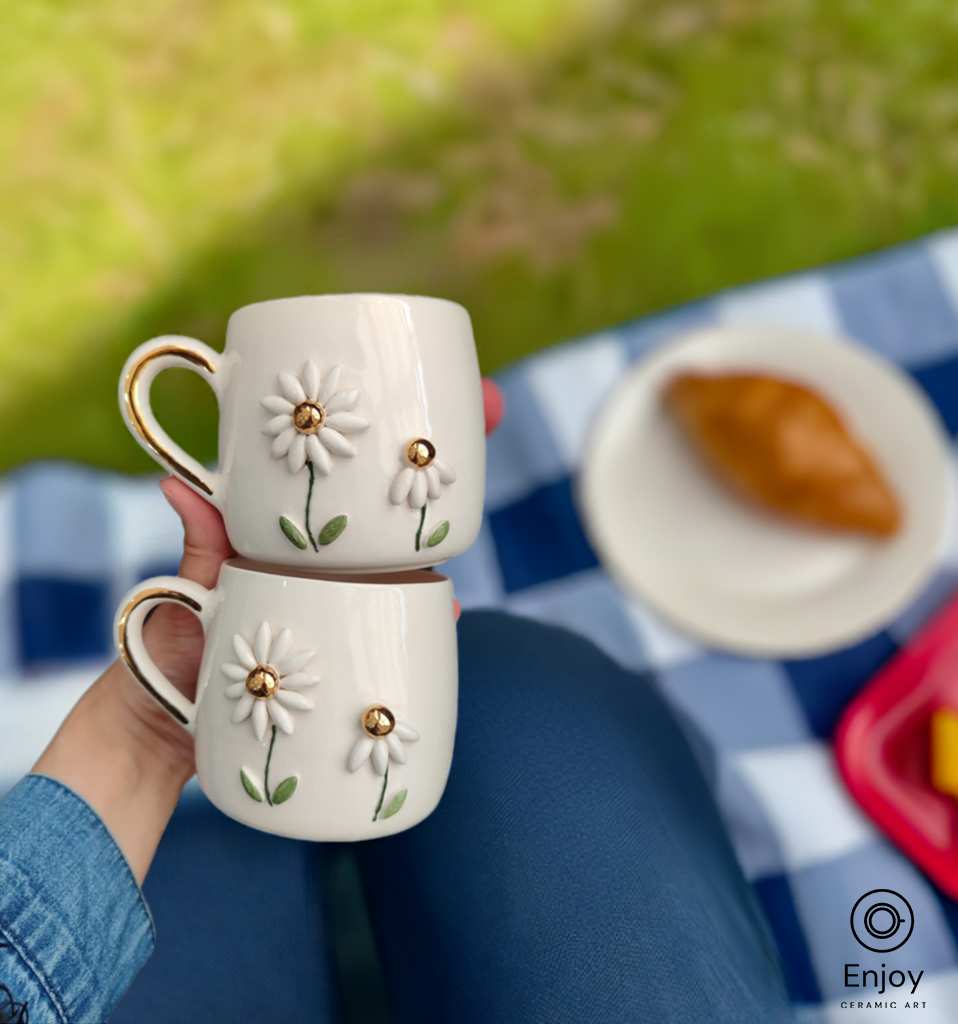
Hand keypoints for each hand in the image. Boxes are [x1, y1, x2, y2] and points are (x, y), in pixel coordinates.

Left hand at [33, 379, 503, 881]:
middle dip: (450, 445)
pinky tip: (453, 610)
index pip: (349, 467)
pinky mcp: (357, 649)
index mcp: (292, 536)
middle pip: (397, 498)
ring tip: (473, 489)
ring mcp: (348, 603)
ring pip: (412, 555)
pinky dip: (431, 614)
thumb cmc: (171, 652)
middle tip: (495, 407)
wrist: (164, 736)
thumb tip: (176, 485)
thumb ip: (202, 546)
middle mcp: (328, 561)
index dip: (392, 422)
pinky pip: (401, 625)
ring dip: (449, 522)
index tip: (424, 382)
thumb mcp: (189, 593)